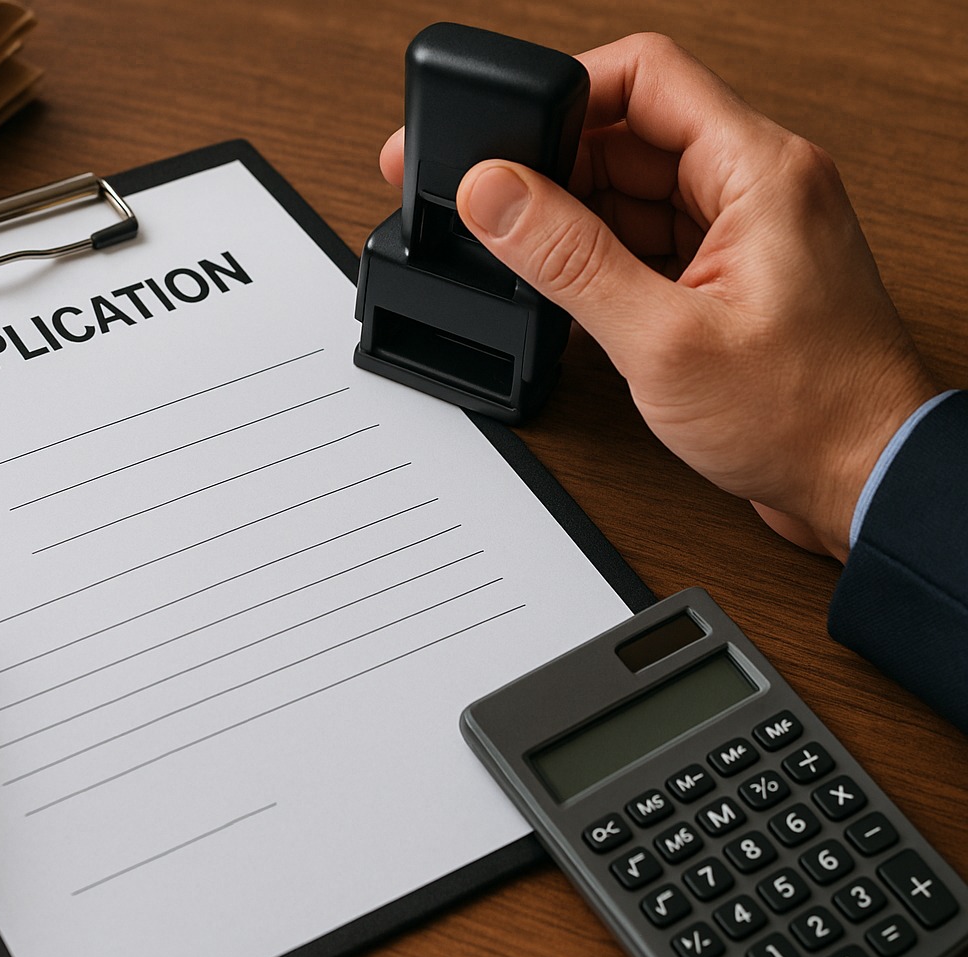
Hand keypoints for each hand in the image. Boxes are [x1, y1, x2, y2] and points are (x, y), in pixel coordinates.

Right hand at [381, 33, 939, 559]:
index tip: (503, 139)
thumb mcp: (662, 339)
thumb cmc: (806, 416)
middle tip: (502, 223)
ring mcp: (742, 228)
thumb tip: (494, 192)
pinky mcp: (727, 272)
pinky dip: (602, 265)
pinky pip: (645, 238)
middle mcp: (756, 184)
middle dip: (555, 172)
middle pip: (626, 134)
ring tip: (558, 285)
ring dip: (577, 227)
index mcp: (759, 169)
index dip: (564, 94)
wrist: (860, 483)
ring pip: (628, 191)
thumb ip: (568, 259)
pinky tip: (588, 309)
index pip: (645, 75)